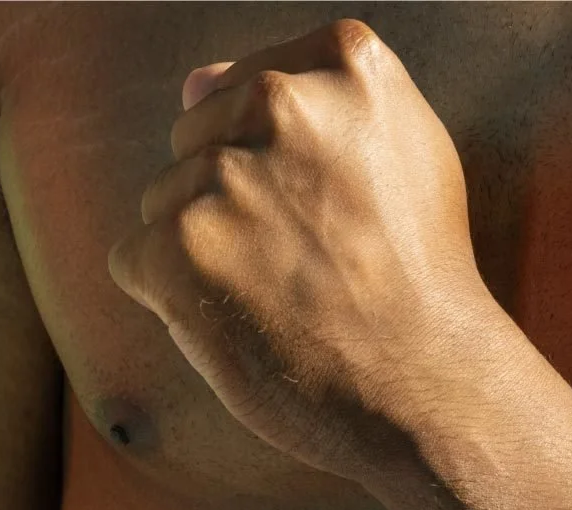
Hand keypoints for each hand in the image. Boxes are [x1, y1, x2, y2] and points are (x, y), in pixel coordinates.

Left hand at [109, 19, 496, 479]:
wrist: (433, 386)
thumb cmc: (422, 280)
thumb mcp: (406, 164)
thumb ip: (314, 109)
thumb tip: (191, 81)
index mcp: (349, 63)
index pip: (257, 86)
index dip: (290, 161)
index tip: (341, 208)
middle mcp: (282, 100)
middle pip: (202, 136)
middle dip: (240, 199)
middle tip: (321, 261)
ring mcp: (224, 173)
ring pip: (168, 199)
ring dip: (211, 252)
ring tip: (295, 298)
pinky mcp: (176, 244)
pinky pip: (138, 259)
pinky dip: (180, 301)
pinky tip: (251, 324)